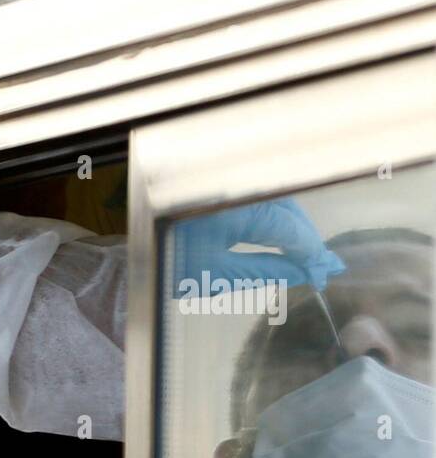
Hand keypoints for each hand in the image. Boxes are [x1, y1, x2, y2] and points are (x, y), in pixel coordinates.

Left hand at [172, 197, 344, 294]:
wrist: (130, 252)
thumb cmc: (168, 264)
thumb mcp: (217, 275)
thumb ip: (265, 270)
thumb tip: (303, 272)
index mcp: (233, 208)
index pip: (288, 228)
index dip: (310, 251)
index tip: (327, 272)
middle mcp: (235, 187)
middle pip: (287, 209)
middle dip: (306, 238)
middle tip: (324, 267)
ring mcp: (229, 182)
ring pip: (276, 202)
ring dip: (294, 228)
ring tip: (308, 256)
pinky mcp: (221, 184)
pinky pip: (260, 198)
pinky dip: (276, 218)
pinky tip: (284, 238)